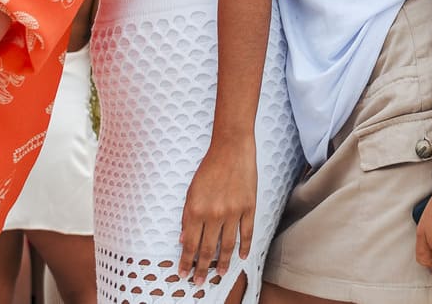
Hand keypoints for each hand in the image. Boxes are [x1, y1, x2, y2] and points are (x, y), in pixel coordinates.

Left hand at [179, 139, 255, 284]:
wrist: (231, 148)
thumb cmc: (209, 167)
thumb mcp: (191, 192)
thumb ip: (187, 217)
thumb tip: (184, 239)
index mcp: (196, 210)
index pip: (190, 244)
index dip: (185, 261)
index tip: (182, 273)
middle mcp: (214, 214)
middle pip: (208, 249)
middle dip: (201, 269)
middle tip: (198, 282)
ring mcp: (233, 212)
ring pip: (227, 246)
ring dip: (222, 263)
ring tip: (219, 274)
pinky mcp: (249, 207)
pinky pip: (247, 233)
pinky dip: (245, 247)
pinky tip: (242, 256)